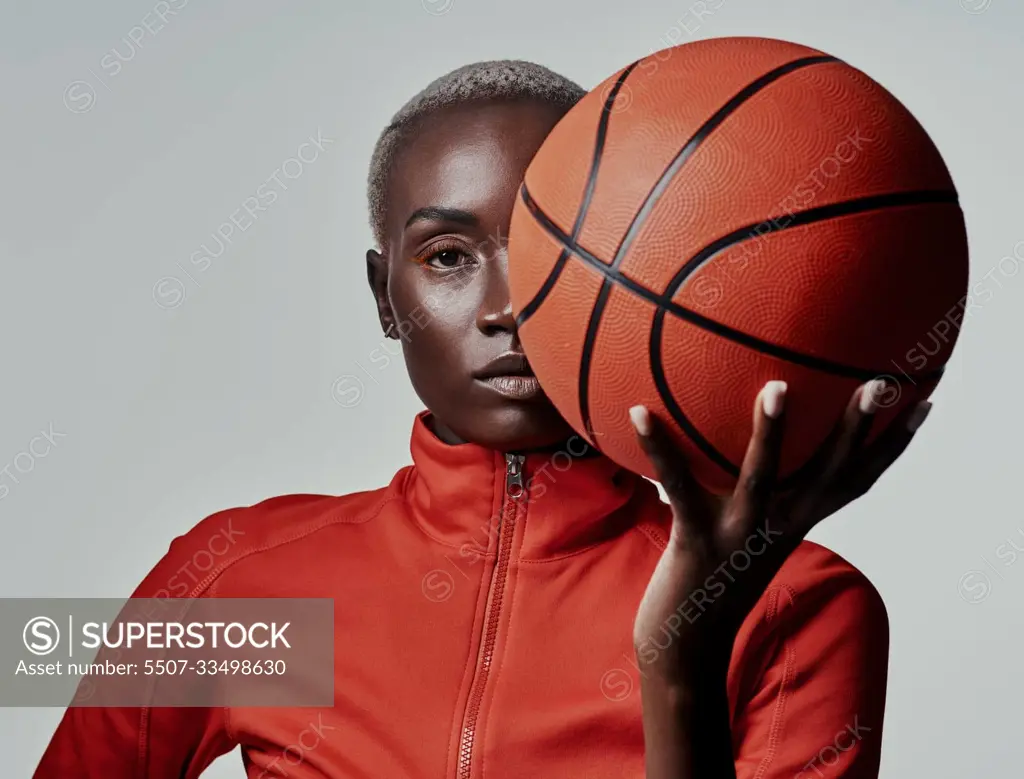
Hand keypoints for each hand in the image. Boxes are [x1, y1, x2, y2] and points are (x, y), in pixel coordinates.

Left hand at [630, 379, 931, 675]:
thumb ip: (758, 497)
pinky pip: (677, 484)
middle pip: (829, 474)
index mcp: (795, 521)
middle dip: (858, 429)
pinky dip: (657, 448)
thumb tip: (747, 446)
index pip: (856, 480)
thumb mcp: (748, 534)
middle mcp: (778, 526)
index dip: (892, 445)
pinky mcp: (696, 537)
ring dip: (771, 433)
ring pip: (762, 477)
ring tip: (775, 387)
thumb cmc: (714, 579)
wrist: (686, 644)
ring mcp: (739, 533)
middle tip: (880, 383)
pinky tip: (638, 412)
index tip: (923, 402)